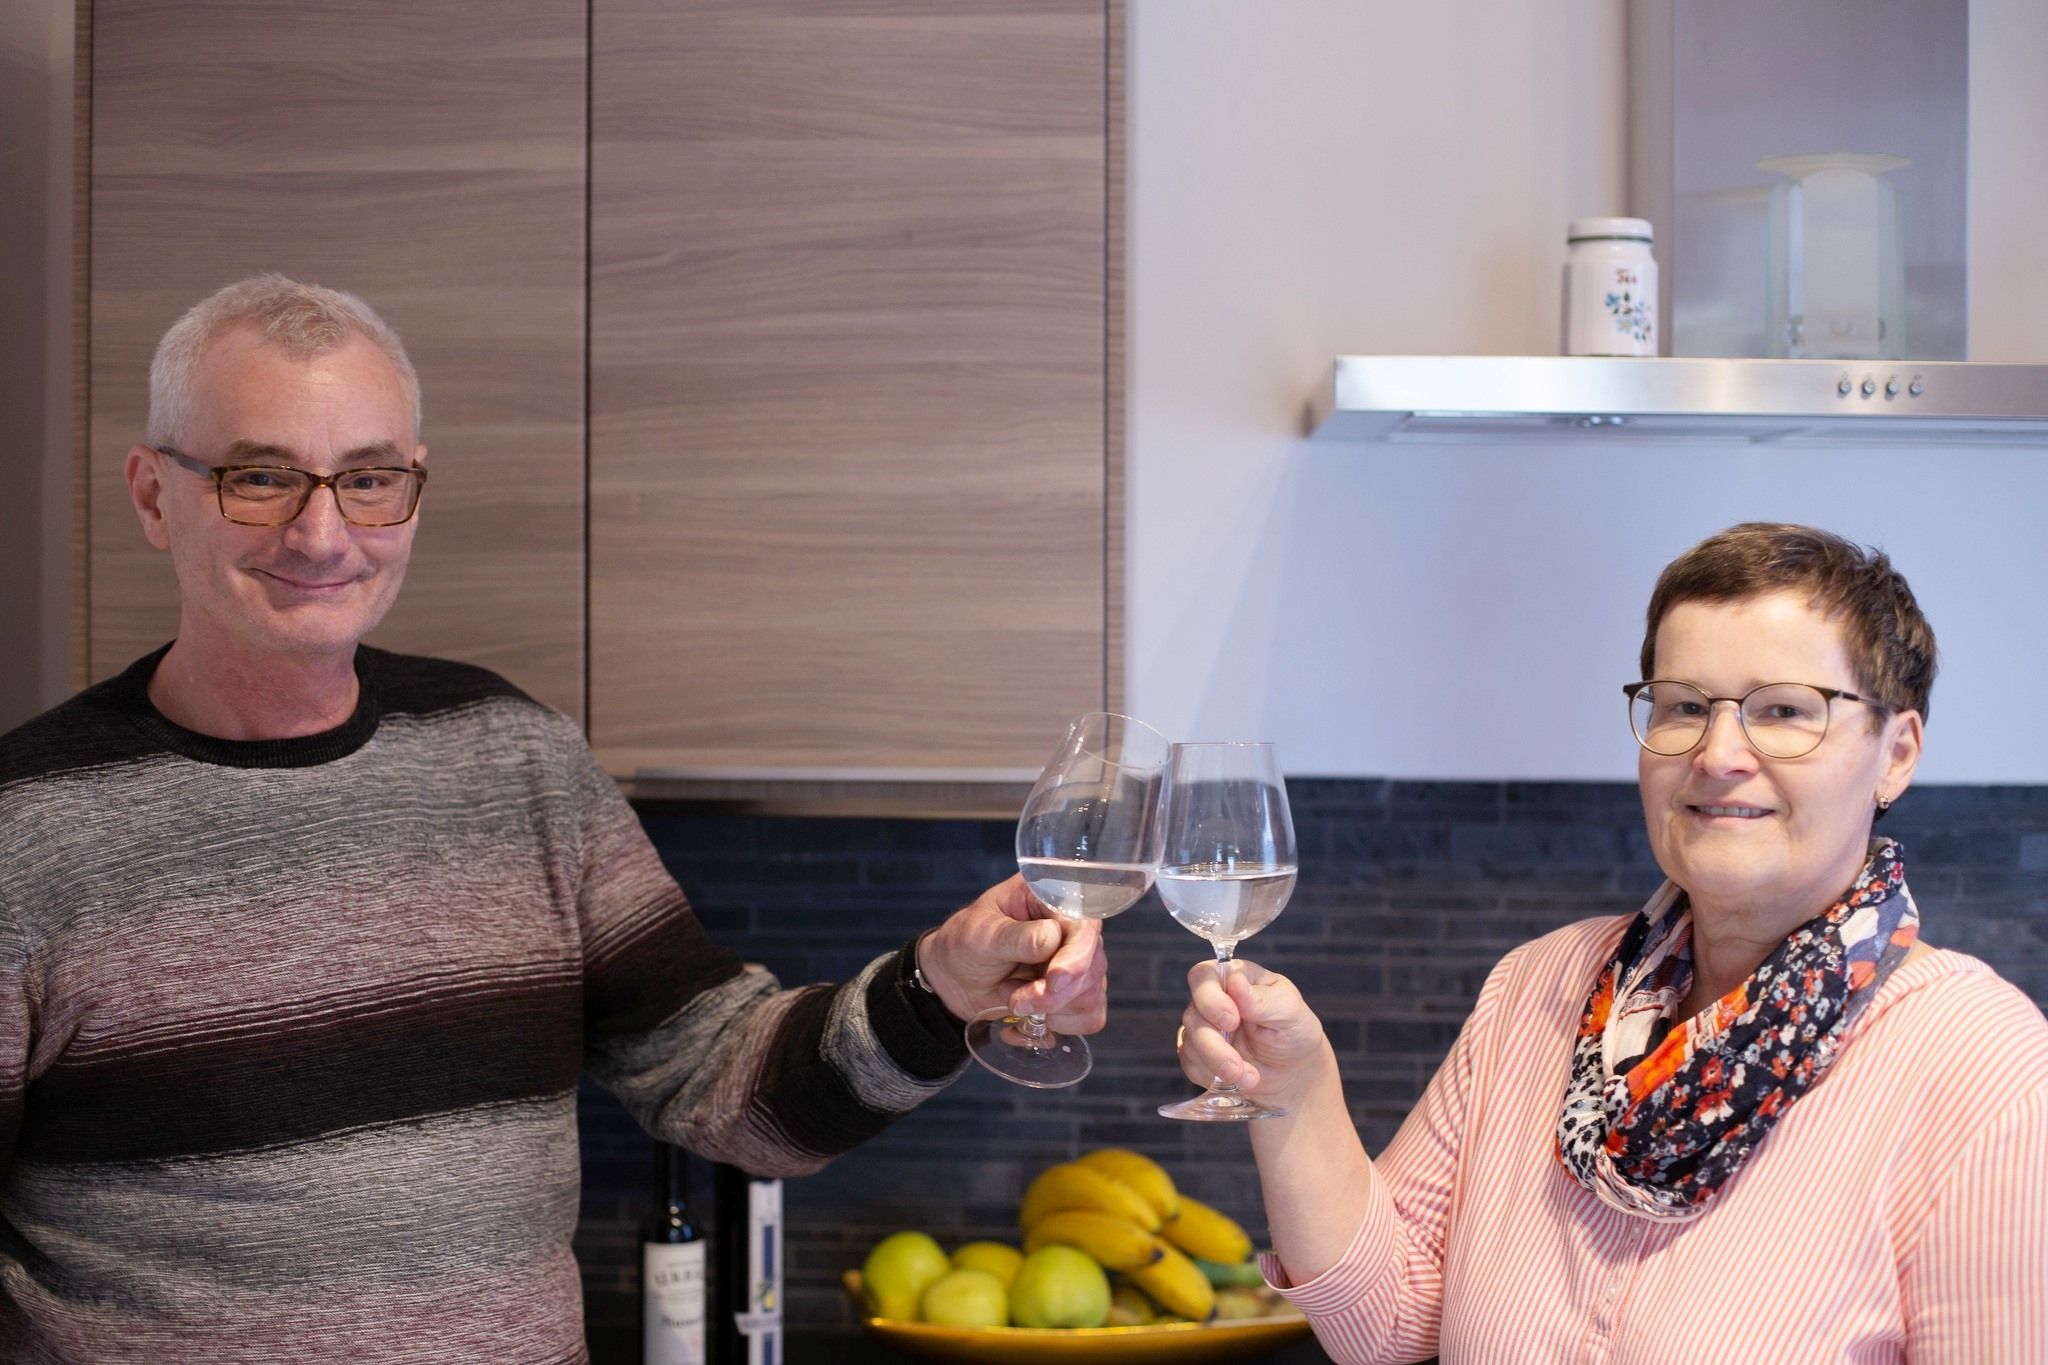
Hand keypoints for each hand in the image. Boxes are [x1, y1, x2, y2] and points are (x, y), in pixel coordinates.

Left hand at [917, 874, 1107, 1034]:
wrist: (954, 978)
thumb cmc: (965, 943)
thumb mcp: (980, 934)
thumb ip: (1013, 936)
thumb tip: (1051, 937)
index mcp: (1051, 900)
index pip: (1084, 925)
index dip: (1076, 956)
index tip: (1053, 981)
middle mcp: (1072, 930)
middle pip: (1092, 965)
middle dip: (1055, 994)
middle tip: (1016, 999)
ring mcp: (1077, 963)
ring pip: (1091, 995)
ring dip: (1051, 1009)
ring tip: (1013, 998)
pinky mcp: (1076, 994)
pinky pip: (1089, 1017)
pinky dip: (1059, 1026)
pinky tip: (1028, 1020)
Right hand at [1177, 957, 1329, 1108]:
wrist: (1293, 1073)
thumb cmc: (1294, 1032)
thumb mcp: (1290, 1012)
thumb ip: (1262, 999)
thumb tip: (1235, 982)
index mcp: (1235, 978)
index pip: (1204, 976)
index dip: (1210, 998)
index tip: (1232, 1020)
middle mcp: (1213, 999)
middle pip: (1193, 1014)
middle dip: (1213, 1044)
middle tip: (1237, 1065)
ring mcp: (1203, 1027)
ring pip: (1191, 1043)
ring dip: (1218, 1064)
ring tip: (1249, 1077)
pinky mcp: (1198, 1054)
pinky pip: (1192, 1065)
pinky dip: (1215, 1076)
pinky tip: (1240, 1080)